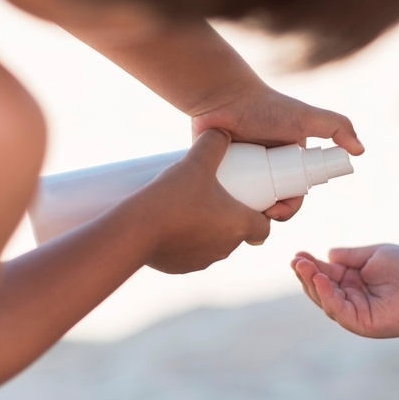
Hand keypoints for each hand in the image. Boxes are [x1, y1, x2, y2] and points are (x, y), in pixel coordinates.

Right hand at [132, 129, 270, 273]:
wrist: (134, 231)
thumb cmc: (172, 197)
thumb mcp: (196, 162)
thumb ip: (213, 142)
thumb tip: (221, 131)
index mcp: (239, 226)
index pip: (264, 226)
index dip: (260, 213)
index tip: (248, 199)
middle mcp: (226, 248)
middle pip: (238, 233)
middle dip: (230, 216)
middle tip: (214, 195)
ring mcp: (203, 260)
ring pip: (213, 243)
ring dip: (208, 229)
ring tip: (190, 206)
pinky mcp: (181, 268)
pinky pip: (190, 253)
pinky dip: (186, 241)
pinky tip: (172, 224)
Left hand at [190, 84, 363, 220]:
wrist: (224, 97)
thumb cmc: (265, 106)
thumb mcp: (305, 117)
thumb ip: (337, 126)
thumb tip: (360, 151)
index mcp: (289, 161)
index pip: (294, 194)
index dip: (289, 208)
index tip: (278, 211)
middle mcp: (267, 168)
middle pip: (271, 203)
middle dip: (267, 217)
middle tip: (257, 215)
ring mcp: (243, 171)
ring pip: (247, 205)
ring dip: (246, 218)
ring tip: (239, 216)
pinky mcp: (220, 173)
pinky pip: (224, 198)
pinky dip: (224, 208)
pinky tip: (222, 214)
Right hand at [291, 245, 398, 337]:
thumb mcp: (373, 255)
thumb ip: (349, 257)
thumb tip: (327, 254)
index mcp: (353, 282)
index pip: (325, 275)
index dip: (310, 266)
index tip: (298, 254)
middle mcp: (352, 299)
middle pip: (321, 290)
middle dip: (307, 275)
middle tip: (296, 260)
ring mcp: (357, 313)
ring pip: (327, 302)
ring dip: (313, 285)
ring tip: (304, 267)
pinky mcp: (365, 324)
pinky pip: (341, 312)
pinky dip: (328, 297)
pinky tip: (322, 280)